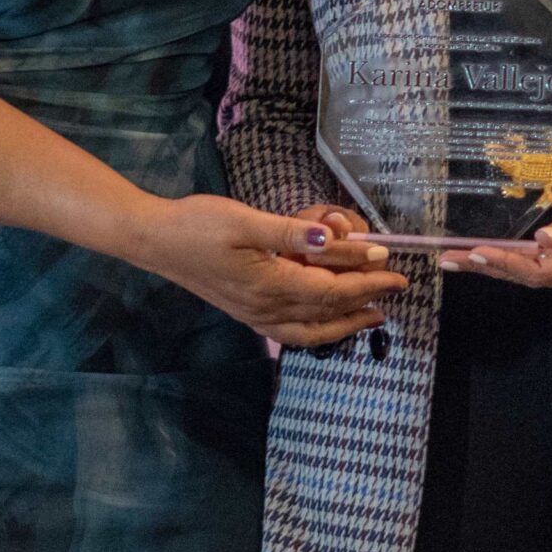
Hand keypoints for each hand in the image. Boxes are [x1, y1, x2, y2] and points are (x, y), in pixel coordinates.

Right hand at [124, 194, 408, 348]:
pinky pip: (290, 331)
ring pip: (310, 331)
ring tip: (368, 314)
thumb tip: (331, 241)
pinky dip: (316, 329)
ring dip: (343, 324)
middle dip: (363, 304)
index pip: (331, 291)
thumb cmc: (198, 225)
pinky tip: (323, 320)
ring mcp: (254, 315)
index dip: (367, 283)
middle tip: (393, 293)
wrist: (156, 241)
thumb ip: (290, 233)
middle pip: (326, 314)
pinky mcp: (246, 311)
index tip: (395, 273)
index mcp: (270, 285)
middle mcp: (265, 309)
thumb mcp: (246, 220)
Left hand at [442, 162, 551, 292]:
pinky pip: (545, 272)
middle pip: (531, 278)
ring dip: (499, 268)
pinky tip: (492, 259)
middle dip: (489, 268)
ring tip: (461, 260)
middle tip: (450, 260)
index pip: (541, 270)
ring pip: (535, 277)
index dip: (506, 264)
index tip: (476, 253)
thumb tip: (542, 245)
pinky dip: (516, 266)